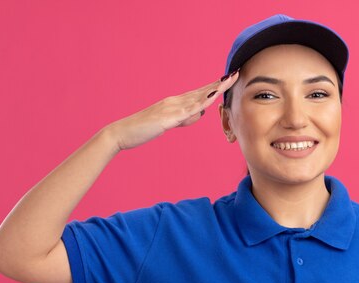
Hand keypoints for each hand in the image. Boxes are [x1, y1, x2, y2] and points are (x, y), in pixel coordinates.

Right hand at [106, 70, 239, 150]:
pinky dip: (200, 104)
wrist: (122, 132)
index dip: (215, 86)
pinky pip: (187, 111)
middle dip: (220, 83)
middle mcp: (174, 101)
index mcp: (174, 102)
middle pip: (201, 91)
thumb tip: (199, 114)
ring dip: (214, 89)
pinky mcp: (167, 118)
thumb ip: (184, 118)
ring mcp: (171, 108)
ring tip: (229, 81)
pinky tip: (211, 98)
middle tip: (236, 73)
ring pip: (197, 98)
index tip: (229, 79)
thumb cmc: (144, 129)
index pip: (199, 93)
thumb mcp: (169, 124)